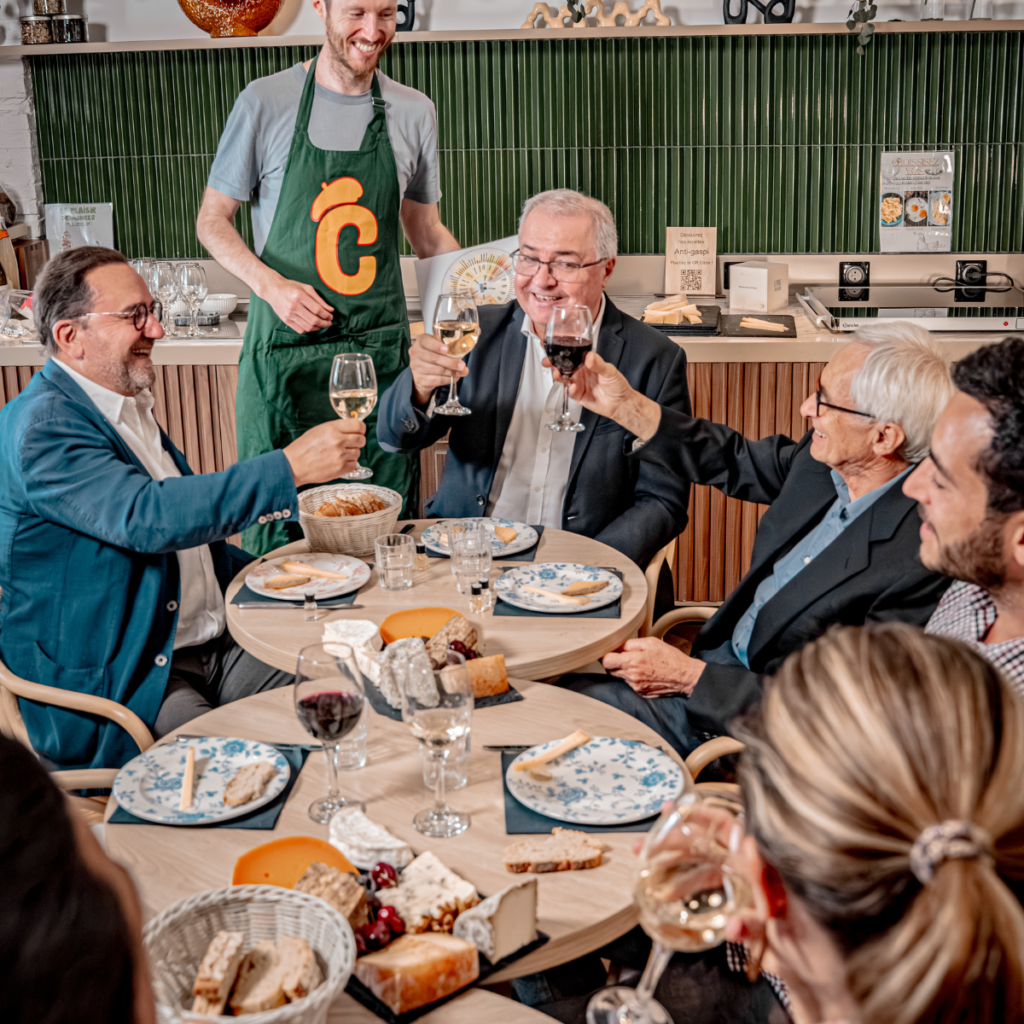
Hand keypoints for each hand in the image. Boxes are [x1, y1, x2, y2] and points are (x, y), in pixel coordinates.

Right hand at [261, 274, 333, 332]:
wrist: (273, 290)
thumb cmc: (291, 287)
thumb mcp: (306, 288)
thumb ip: (319, 299)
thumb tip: (330, 310)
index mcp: (299, 295)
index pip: (317, 309)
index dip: (326, 315)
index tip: (330, 316)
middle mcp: (293, 306)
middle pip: (313, 320)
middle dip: (324, 323)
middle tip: (329, 322)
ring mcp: (289, 314)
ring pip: (307, 327)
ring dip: (318, 328)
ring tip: (322, 324)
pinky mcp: (286, 320)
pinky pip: (300, 330)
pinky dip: (309, 330)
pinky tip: (313, 326)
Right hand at [283, 420, 364, 485]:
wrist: (294, 465)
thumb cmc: (304, 447)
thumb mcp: (319, 430)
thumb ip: (337, 428)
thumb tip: (353, 428)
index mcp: (332, 429)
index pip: (358, 425)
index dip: (361, 428)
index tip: (359, 431)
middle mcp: (338, 441)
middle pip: (361, 439)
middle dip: (358, 441)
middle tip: (350, 444)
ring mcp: (340, 455)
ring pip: (358, 452)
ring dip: (352, 453)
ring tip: (340, 454)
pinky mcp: (340, 469)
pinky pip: (354, 464)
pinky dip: (349, 464)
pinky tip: (339, 462)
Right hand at [409, 332, 466, 406]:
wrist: (423, 372)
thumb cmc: (435, 354)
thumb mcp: (442, 344)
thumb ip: (457, 339)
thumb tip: (477, 332)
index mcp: (421, 340)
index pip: (426, 341)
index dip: (436, 346)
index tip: (447, 350)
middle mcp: (416, 352)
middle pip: (434, 358)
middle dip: (450, 363)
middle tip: (462, 365)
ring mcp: (416, 366)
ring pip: (437, 370)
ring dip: (451, 372)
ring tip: (461, 372)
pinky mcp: (419, 379)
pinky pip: (436, 380)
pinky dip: (447, 379)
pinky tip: (454, 377)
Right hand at [545, 351, 660, 439]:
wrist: (620, 404)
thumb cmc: (617, 385)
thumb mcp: (609, 371)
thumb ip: (598, 364)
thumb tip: (589, 357)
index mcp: (587, 363)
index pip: (572, 355)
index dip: (562, 352)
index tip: (554, 348)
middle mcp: (581, 372)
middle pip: (563, 366)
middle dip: (554, 364)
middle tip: (548, 362)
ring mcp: (579, 383)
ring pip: (564, 379)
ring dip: (558, 376)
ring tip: (557, 374)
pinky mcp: (578, 395)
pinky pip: (570, 392)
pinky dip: (570, 390)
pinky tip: (573, 387)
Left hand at [602, 637, 704, 695]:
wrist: (685, 677)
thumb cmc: (671, 659)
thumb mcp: (651, 643)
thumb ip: (631, 644)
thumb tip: (618, 646)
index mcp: (633, 662)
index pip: (606, 661)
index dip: (607, 655)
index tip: (611, 652)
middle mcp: (632, 676)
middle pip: (610, 670)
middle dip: (614, 663)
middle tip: (624, 656)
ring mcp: (636, 687)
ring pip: (620, 677)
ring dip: (624, 670)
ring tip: (639, 664)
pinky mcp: (641, 693)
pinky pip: (630, 684)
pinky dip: (633, 678)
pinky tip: (645, 672)